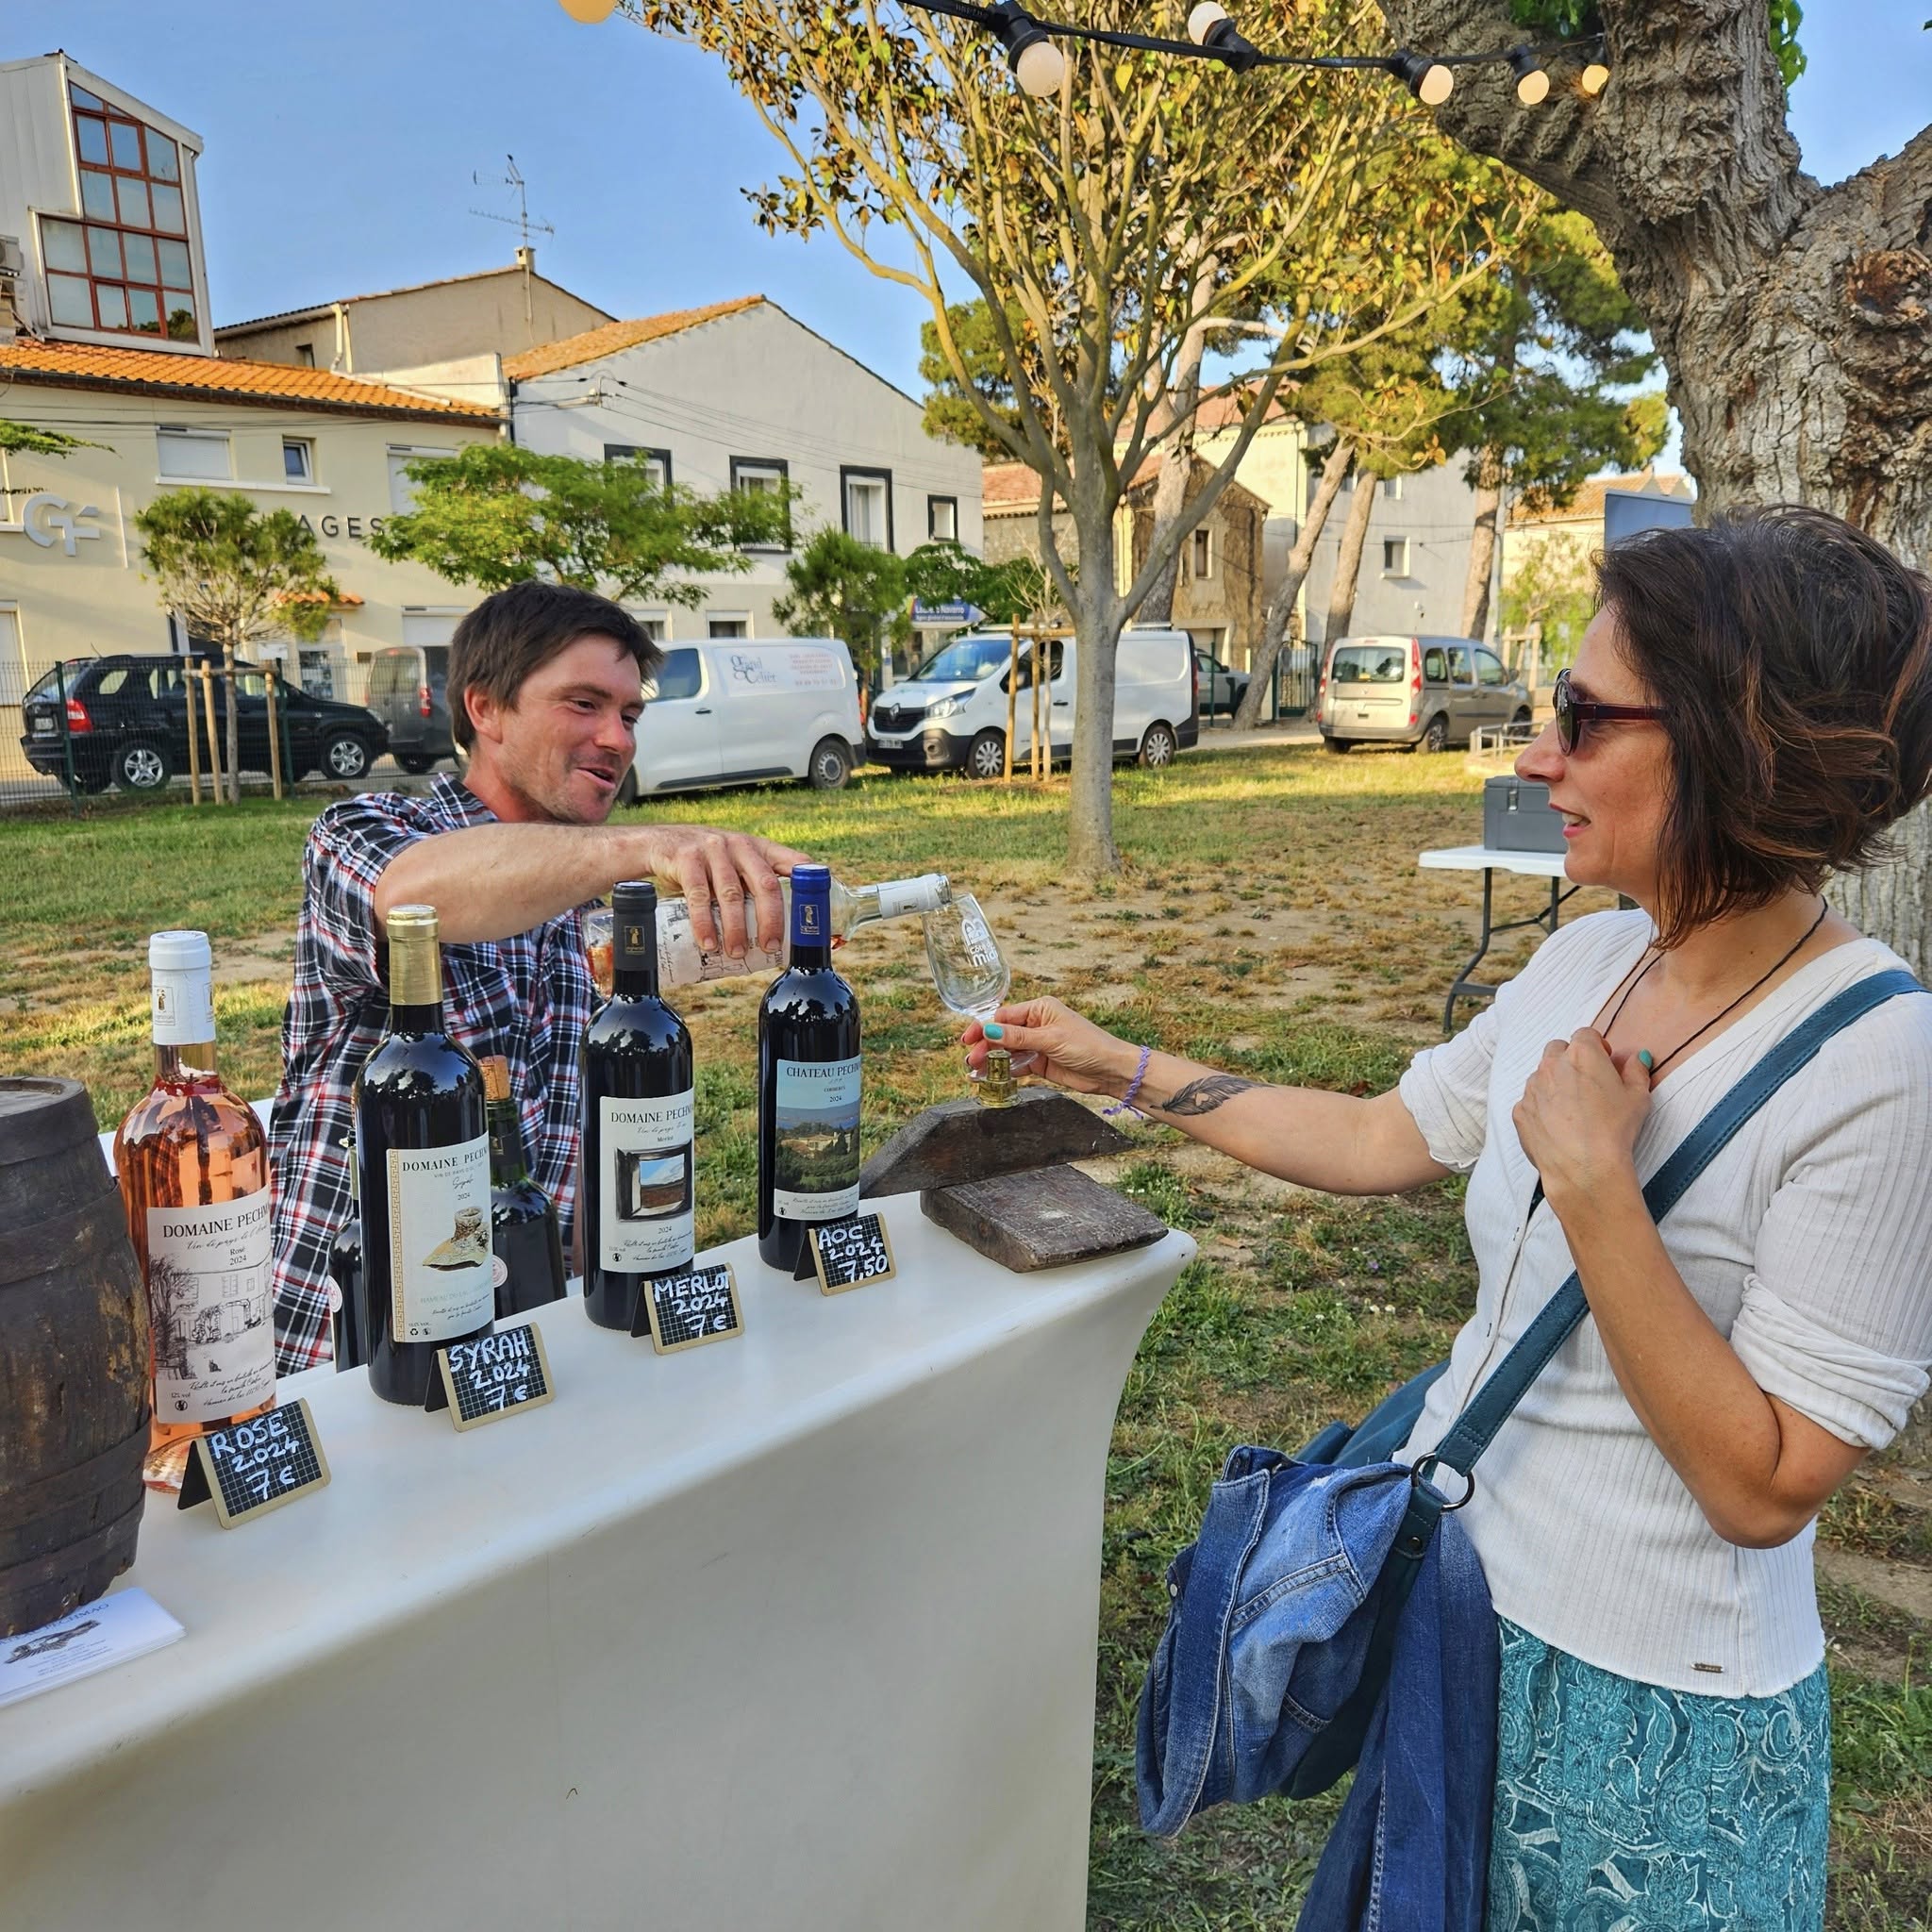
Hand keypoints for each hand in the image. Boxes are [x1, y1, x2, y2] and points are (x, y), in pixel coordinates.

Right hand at [636, 826, 810, 957]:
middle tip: (770, 947)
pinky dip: (703, 923)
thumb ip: (753, 888)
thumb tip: (780, 935)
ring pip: (731, 894)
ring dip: (736, 928)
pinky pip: (698, 895)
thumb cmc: (706, 865)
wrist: (657, 843)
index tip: (816, 911)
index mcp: (759, 849)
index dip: (810, 883)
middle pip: (765, 884)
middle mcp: (741, 845)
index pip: (793, 861)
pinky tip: (708, 942)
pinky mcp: (686, 858)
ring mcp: (714, 849)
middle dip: (771, 919)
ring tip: (736, 952)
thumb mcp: (734, 867)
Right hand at [962, 997, 1138, 1096]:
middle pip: (1002, 1034)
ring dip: (991, 1059)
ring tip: (975, 1070)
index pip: (1004, 1016)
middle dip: (985, 1045)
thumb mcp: (1051, 1039)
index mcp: (1040, 1009)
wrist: (1111, 1070)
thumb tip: (989, 1031)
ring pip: (1007, 1050)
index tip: (968, 1038)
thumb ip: (1018, 1037)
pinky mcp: (1040, 1063)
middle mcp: (1036, 1024)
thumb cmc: (1088, 1046)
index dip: (984, 1027)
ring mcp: (1037, 1044)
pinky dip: (1003, 1071)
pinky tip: (990, 1077)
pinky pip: (1016, 1065)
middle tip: (971, 1059)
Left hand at [1512, 1029, 1651, 1212]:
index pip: (1585, 1035)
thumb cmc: (1615, 1130)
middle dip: (1571, 1060)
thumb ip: (1636, 1071)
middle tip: (1586, 1083)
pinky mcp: (1520, 1111)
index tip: (1604, 1061)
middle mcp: (1551, 1065)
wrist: (1585, 1167)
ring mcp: (1531, 1088)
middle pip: (1558, 1050)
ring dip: (1554, 1083)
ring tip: (1573, 1109)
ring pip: (1541, 1076)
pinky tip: (1558, 1126)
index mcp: (1582, 1054)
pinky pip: (1530, 1102)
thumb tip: (1636, 1058)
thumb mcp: (1638, 1097)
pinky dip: (1541, 1107)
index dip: (1596, 1047)